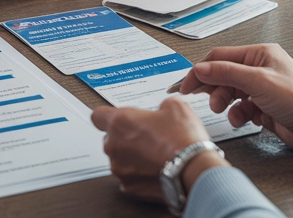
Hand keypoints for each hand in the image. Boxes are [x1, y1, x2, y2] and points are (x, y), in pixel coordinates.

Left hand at [91, 97, 227, 202]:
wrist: (194, 171)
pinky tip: (157, 169)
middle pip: (111, 138)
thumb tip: (162, 110)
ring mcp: (120, 169)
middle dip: (126, 137)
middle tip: (148, 136)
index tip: (117, 118)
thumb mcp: (175, 107)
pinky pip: (130, 177)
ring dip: (133, 156)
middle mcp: (114, 146)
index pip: (98, 116)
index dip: (108, 116)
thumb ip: (160, 106)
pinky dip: (140, 174)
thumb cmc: (183, 140)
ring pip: (120, 159)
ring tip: (156, 154)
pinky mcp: (130, 187)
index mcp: (120, 122)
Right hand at [179, 44, 292, 156]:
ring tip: (226, 111)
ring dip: (225, 103)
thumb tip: (200, 68)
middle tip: (204, 101)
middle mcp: (260, 69)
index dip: (200, 71)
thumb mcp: (257, 81)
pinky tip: (245, 119)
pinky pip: (242, 108)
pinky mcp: (266, 108)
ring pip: (231, 93)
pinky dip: (238, 115)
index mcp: (259, 54)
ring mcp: (263, 89)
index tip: (185, 86)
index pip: (220, 57)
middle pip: (223, 75)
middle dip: (213, 88)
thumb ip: (226, 73)